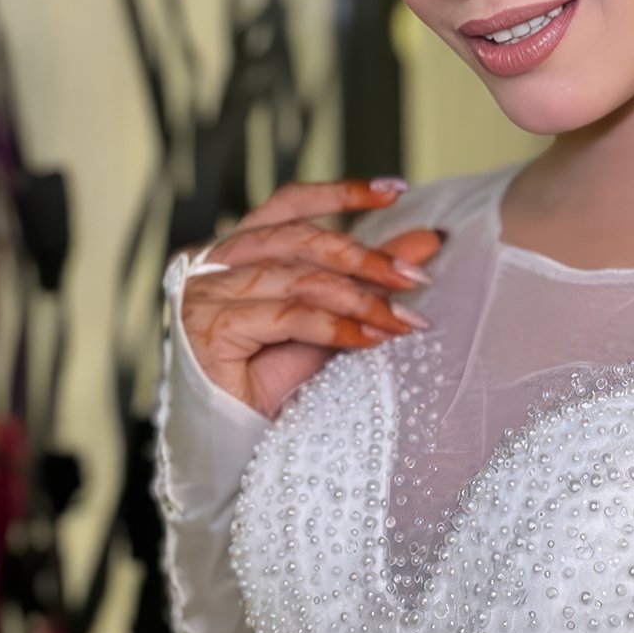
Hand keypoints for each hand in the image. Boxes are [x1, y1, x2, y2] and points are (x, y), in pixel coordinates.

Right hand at [173, 178, 441, 419]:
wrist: (232, 442)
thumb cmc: (273, 378)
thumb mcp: (330, 316)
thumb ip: (367, 276)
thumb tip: (426, 239)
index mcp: (237, 247)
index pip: (290, 203)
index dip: (341, 192)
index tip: (396, 190)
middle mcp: (214, 261)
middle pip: (302, 240)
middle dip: (367, 257)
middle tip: (417, 277)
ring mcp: (206, 292)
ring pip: (300, 279)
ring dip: (361, 300)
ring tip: (404, 321)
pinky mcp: (210, 327)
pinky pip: (288, 317)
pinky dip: (335, 328)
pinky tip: (369, 340)